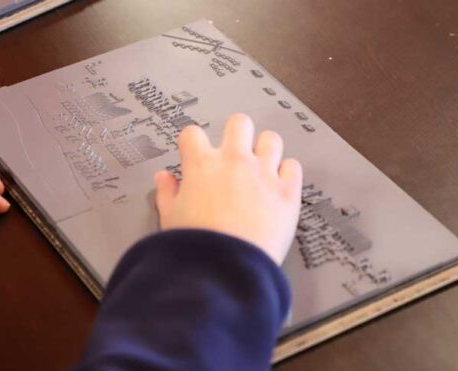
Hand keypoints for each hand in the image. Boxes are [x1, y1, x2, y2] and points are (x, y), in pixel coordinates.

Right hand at [153, 114, 302, 263]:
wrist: (225, 269)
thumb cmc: (195, 247)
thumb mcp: (170, 218)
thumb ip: (167, 193)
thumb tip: (163, 179)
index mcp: (201, 165)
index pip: (193, 133)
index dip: (193, 143)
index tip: (195, 153)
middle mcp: (234, 162)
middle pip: (239, 123)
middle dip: (236, 134)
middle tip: (234, 152)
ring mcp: (264, 174)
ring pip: (271, 139)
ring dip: (265, 150)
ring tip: (261, 166)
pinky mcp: (287, 192)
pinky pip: (293, 167)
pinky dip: (287, 173)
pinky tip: (278, 185)